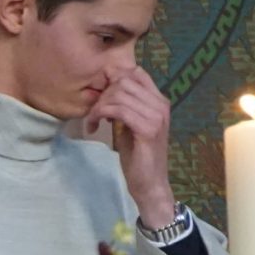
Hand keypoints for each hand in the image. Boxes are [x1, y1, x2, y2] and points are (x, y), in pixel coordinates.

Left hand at [84, 66, 177, 227]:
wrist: (149, 182)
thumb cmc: (137, 154)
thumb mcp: (129, 124)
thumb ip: (124, 106)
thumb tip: (107, 88)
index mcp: (159, 100)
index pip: (136, 72)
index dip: (113, 78)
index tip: (100, 95)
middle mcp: (161, 104)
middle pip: (124, 81)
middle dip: (102, 95)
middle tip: (94, 113)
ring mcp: (157, 116)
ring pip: (119, 94)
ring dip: (98, 107)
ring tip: (93, 122)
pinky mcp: (148, 129)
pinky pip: (119, 110)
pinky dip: (100, 115)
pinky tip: (94, 128)